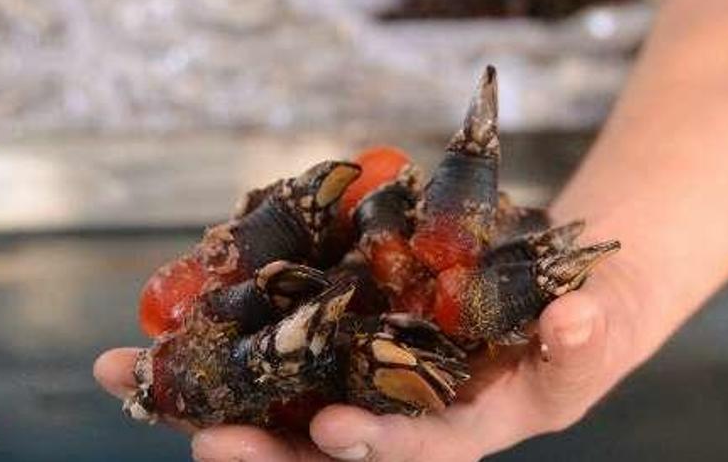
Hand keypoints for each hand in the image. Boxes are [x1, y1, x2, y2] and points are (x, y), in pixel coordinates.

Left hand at [95, 284, 630, 461]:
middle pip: (318, 446)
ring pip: (275, 396)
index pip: (416, 451)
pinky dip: (221, 329)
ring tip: (126, 376)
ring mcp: (359, 372)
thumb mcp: (601, 327)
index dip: (378, 446)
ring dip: (202, 392)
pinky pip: (274, 337)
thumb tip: (575, 319)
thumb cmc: (587, 318)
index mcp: (460, 429)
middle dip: (259, 448)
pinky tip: (163, 316)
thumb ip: (589, 334)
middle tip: (202, 438)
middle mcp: (398, 412)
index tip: (333, 432)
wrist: (555, 283)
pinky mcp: (336, 330)